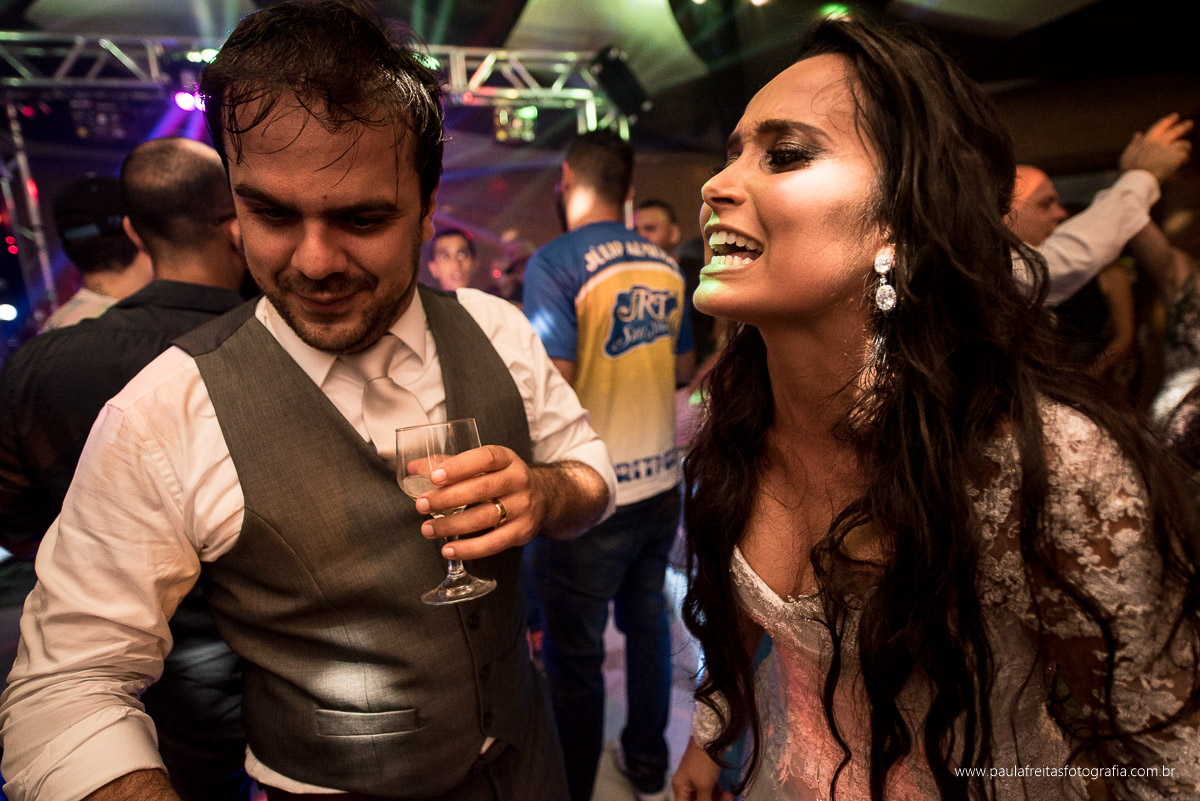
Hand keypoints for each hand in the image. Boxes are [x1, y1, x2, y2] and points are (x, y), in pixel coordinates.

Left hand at [414, 445, 541, 559]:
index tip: (434, 477)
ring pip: (485, 518)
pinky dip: (469, 549)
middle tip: (421, 505)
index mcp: (506, 459)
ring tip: (427, 529)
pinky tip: (448, 549)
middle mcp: (518, 480)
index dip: (459, 467)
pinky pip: (493, 543)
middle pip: (482, 489)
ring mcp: (523, 507)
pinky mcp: (522, 532)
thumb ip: (449, 465)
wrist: (544, 498)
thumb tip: (413, 468)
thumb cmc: (502, 479)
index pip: (485, 458)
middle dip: (447, 498)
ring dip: (452, 525)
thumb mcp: (484, 465)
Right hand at [672, 737, 732, 800]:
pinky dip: (717, 792)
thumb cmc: (703, 764)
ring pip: (705, 797)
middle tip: (726, 800)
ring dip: (717, 798)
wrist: (710, 739)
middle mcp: (685, 785)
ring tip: (729, 796)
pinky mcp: (703, 775)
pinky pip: (709, 789)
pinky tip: (727, 792)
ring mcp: (694, 779)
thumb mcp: (704, 786)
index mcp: (680, 788)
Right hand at [1118, 112, 1192, 183]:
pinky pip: (1184, 155)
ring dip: (1184, 147)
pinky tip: (1182, 162)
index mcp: (1147, 141)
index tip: (1176, 116)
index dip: (1168, 121)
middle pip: (1175, 131)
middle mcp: (1159, 142)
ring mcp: (1168, 149)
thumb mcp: (1127, 155)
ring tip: (1184, 151)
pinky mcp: (1176, 157)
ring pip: (1183, 144)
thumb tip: (1138, 133)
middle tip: (1190, 123)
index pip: (1159, 127)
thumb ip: (1134, 144)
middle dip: (1183, 126)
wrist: (1139, 180)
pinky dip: (1184, 158)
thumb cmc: (1130, 171)